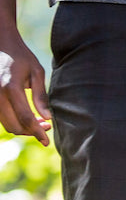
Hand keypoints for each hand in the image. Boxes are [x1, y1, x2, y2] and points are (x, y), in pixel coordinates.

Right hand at [0, 28, 51, 145]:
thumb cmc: (21, 57)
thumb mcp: (36, 72)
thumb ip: (41, 96)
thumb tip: (48, 118)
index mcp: (11, 88)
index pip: (25, 118)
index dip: (37, 132)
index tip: (47, 142)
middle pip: (14, 126)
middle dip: (31, 131)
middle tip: (47, 127)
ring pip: (6, 124)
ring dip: (23, 128)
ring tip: (40, 122)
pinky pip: (2, 118)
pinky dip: (15, 121)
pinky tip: (29, 116)